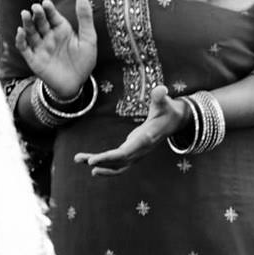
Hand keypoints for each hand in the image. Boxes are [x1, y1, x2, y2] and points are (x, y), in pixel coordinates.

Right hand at [15, 0, 96, 101]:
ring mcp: (40, 47)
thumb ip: (85, 19)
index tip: (47, 3)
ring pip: (31, 33)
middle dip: (38, 15)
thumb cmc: (83, 61)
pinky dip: (21, 40)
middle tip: (36, 7)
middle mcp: (48, 36)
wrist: (77, 84)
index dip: (49, 9)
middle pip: (40, 22)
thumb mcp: (88, 39)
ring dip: (27, 23)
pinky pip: (24, 48)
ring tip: (25, 14)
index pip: (53, 16)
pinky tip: (20, 32)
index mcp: (61, 29)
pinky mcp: (34, 59)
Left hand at [75, 84, 189, 175]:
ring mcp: (138, 154)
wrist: (175, 122)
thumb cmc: (167, 110)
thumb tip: (161, 89)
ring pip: (117, 166)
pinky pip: (119, 164)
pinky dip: (106, 166)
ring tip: (79, 159)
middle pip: (117, 161)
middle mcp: (141, 151)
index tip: (93, 161)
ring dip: (99, 164)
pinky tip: (91, 163)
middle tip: (78, 158)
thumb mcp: (164, 102)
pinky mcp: (135, 153)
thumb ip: (160, 96)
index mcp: (145, 140)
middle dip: (98, 161)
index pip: (125, 153)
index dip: (109, 158)